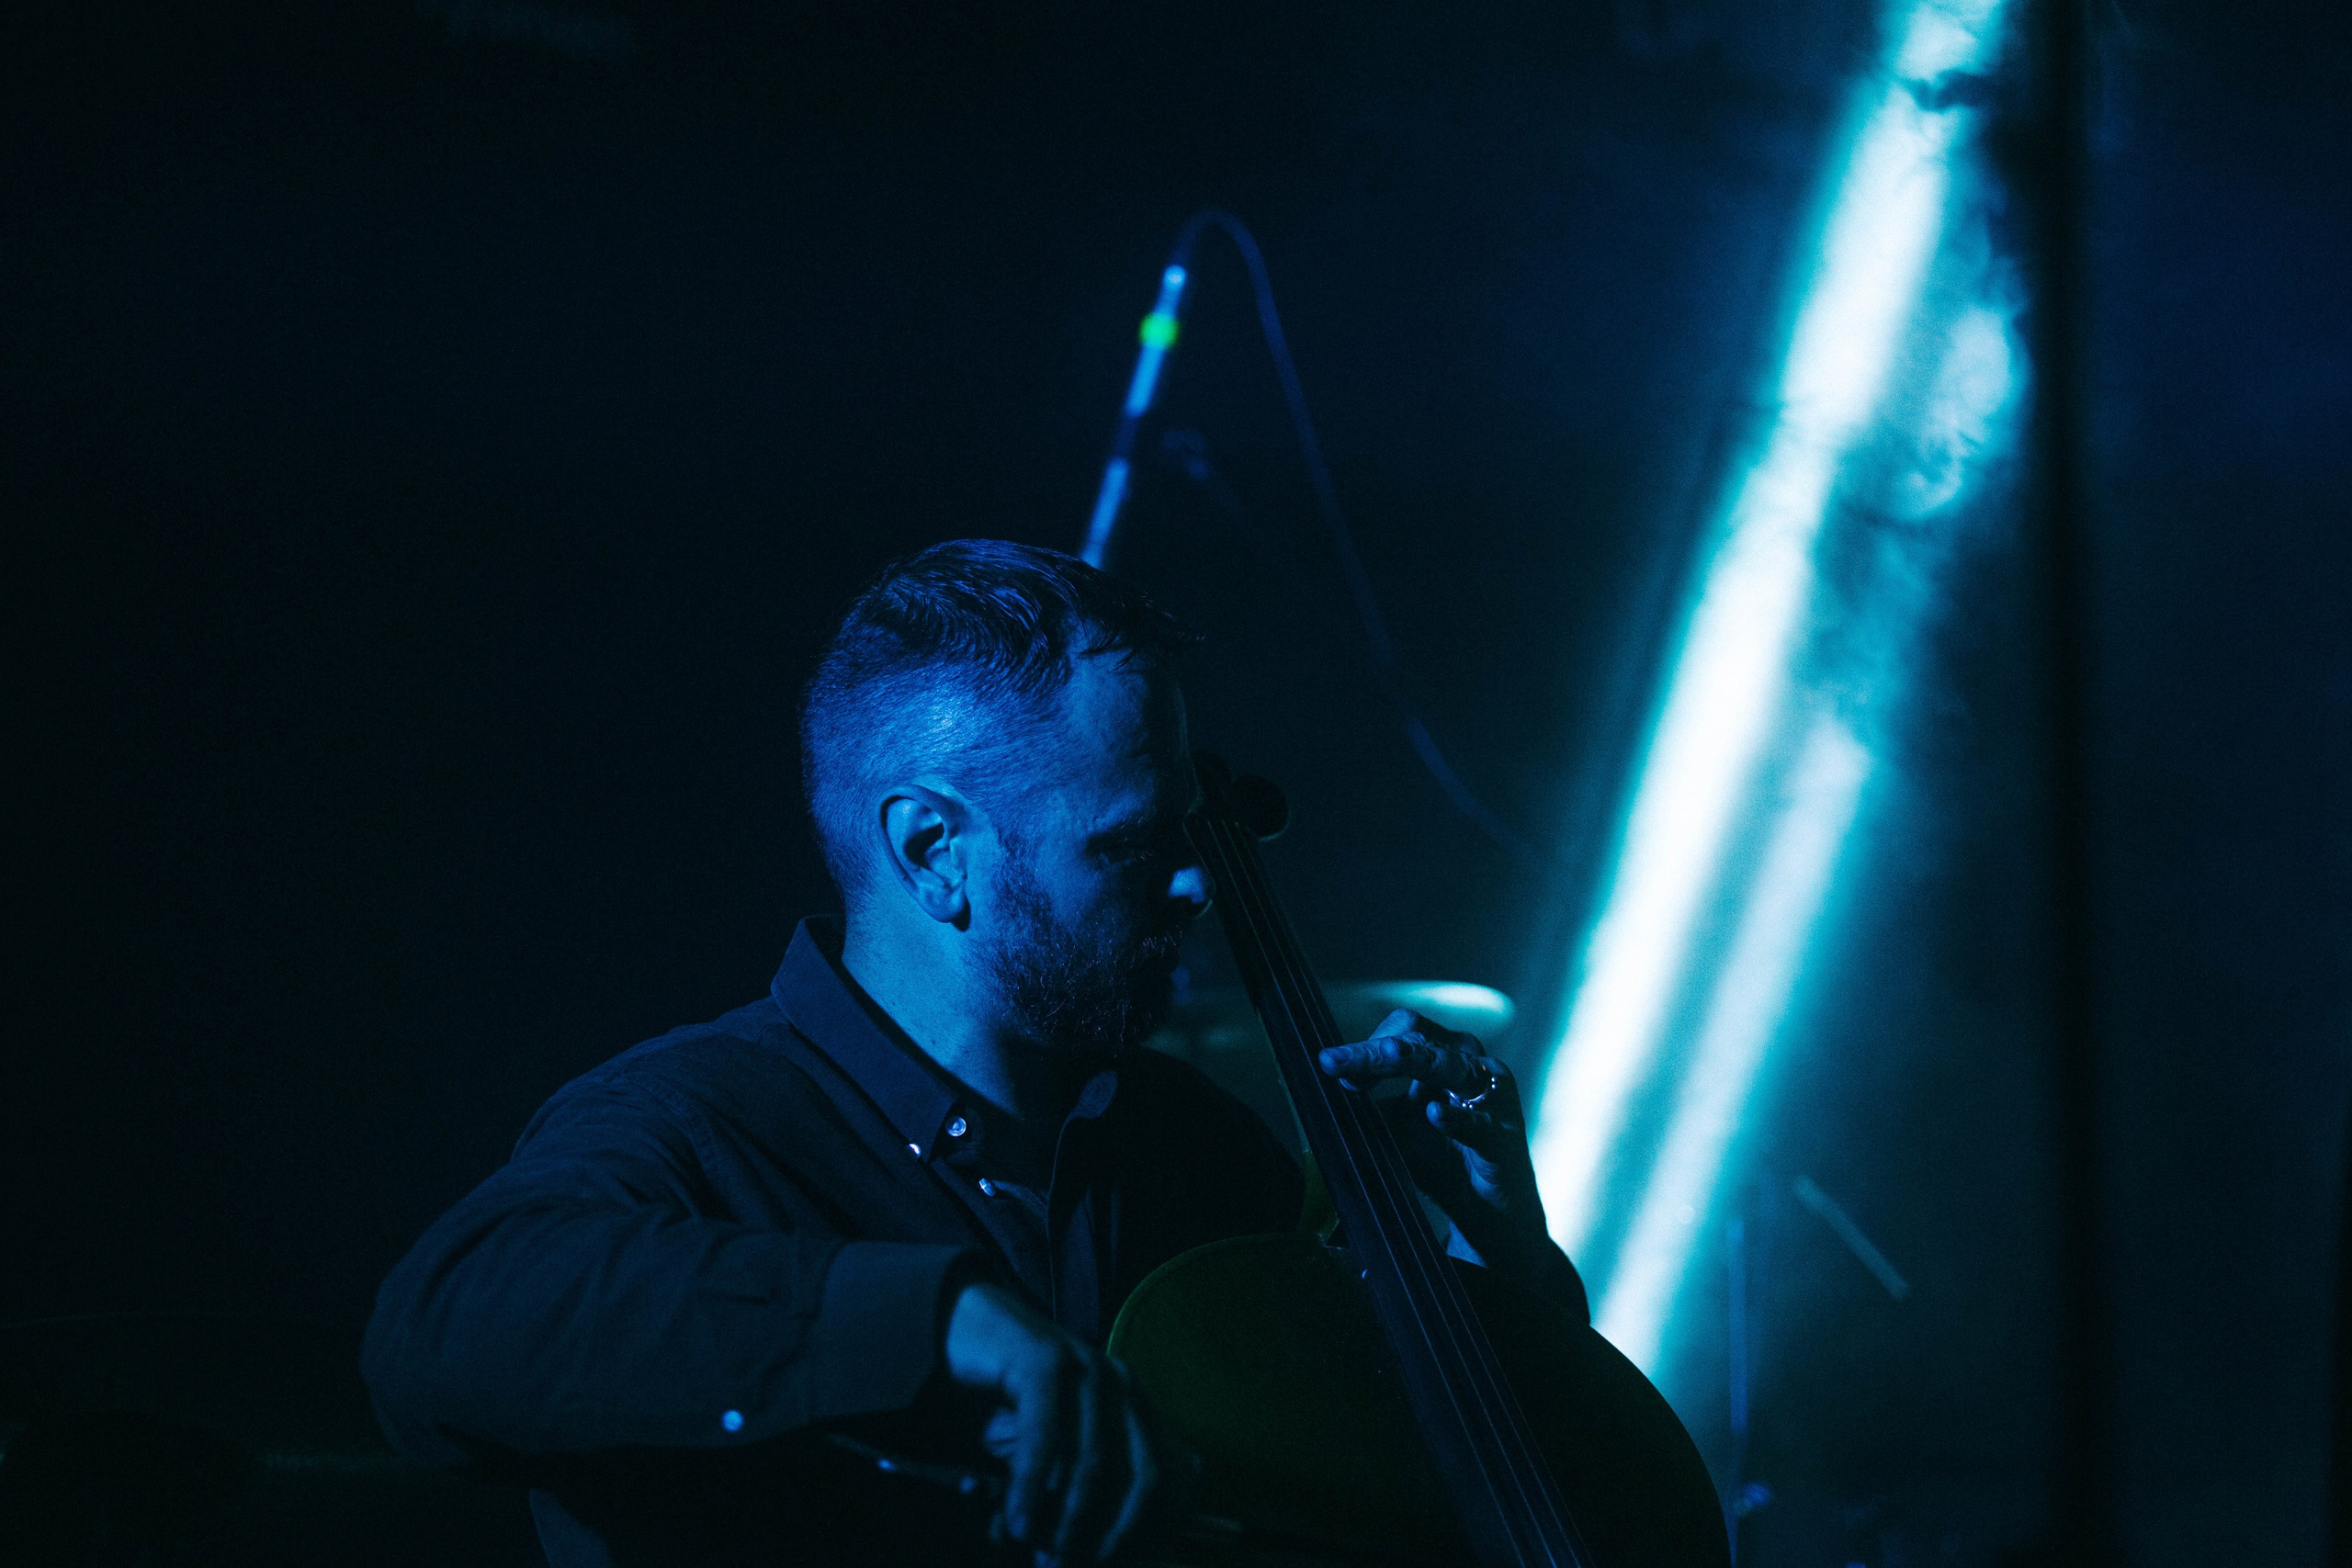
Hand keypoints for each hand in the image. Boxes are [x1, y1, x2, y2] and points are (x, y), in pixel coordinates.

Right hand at [944, 1282, 1177, 1562]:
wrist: (961, 1328)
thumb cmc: (1008, 1403)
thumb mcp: (1055, 1453)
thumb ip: (1079, 1491)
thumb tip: (1095, 1553)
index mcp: (1136, 1406)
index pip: (1176, 1477)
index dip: (1152, 1529)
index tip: (1109, 1560)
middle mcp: (1122, 1385)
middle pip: (1145, 1477)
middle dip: (1114, 1536)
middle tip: (1070, 1564)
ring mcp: (1087, 1368)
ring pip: (1095, 1464)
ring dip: (1067, 1522)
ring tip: (1041, 1555)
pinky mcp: (1044, 1361)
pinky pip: (1045, 1439)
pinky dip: (1031, 1489)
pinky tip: (1016, 1524)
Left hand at [1316, 1010, 1572, 1295]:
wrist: (1483, 1212)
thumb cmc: (1438, 1159)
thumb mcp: (1392, 1127)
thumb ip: (1366, 1105)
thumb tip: (1324, 1086)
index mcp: (1442, 1054)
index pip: (1402, 1030)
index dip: (1365, 1044)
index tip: (1328, 1065)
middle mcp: (1470, 1064)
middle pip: (1420, 1039)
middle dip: (1374, 1049)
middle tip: (1334, 1062)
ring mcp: (1493, 1097)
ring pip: (1452, 1065)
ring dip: (1415, 1060)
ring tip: (1384, 1058)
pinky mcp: (1505, 1135)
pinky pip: (1480, 1121)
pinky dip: (1457, 1117)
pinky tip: (1435, 1115)